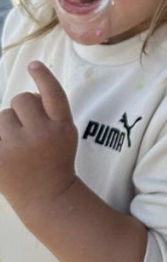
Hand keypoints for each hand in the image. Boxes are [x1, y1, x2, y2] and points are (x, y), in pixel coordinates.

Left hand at [0, 61, 77, 217]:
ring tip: (15, 145)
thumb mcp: (66, 133)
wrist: (46, 197)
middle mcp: (41, 134)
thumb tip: (27, 95)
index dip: (43, 76)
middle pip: (20, 100)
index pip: (53, 93)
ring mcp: (16, 147)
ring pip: (2, 116)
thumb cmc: (55, 159)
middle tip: (26, 131)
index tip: (33, 65)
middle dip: (20, 111)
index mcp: (61, 126)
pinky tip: (4, 146)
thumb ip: (52, 111)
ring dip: (6, 126)